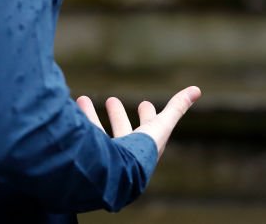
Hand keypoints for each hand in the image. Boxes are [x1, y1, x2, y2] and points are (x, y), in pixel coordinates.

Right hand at [76, 86, 200, 157]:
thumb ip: (177, 107)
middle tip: (111, 99)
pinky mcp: (87, 158)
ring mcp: (105, 156)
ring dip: (90, 116)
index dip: (147, 115)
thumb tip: (197, 89)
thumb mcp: (161, 125)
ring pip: (97, 134)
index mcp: (143, 147)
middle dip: (117, 115)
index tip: (144, 103)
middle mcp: (125, 152)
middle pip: (122, 130)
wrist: (113, 175)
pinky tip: (68, 112)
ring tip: (81, 99)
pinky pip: (80, 139)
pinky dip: (75, 124)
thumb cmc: (140, 152)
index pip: (148, 128)